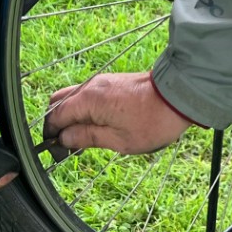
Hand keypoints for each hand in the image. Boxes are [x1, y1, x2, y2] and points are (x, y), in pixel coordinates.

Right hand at [44, 71, 192, 155]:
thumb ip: (87, 137)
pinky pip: (88, 94)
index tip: (56, 149)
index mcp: (88, 100)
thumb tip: (64, 139)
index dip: (52, 134)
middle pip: (59, 102)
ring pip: (73, 97)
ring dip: (71, 116)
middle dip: (57, 122)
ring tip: (83, 138)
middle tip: (66, 144)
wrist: (179, 97)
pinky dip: (84, 109)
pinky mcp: (112, 82)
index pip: (56, 116)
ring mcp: (102, 82)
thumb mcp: (118, 140)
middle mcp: (91, 86)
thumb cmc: (152, 121)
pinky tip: (95, 125)